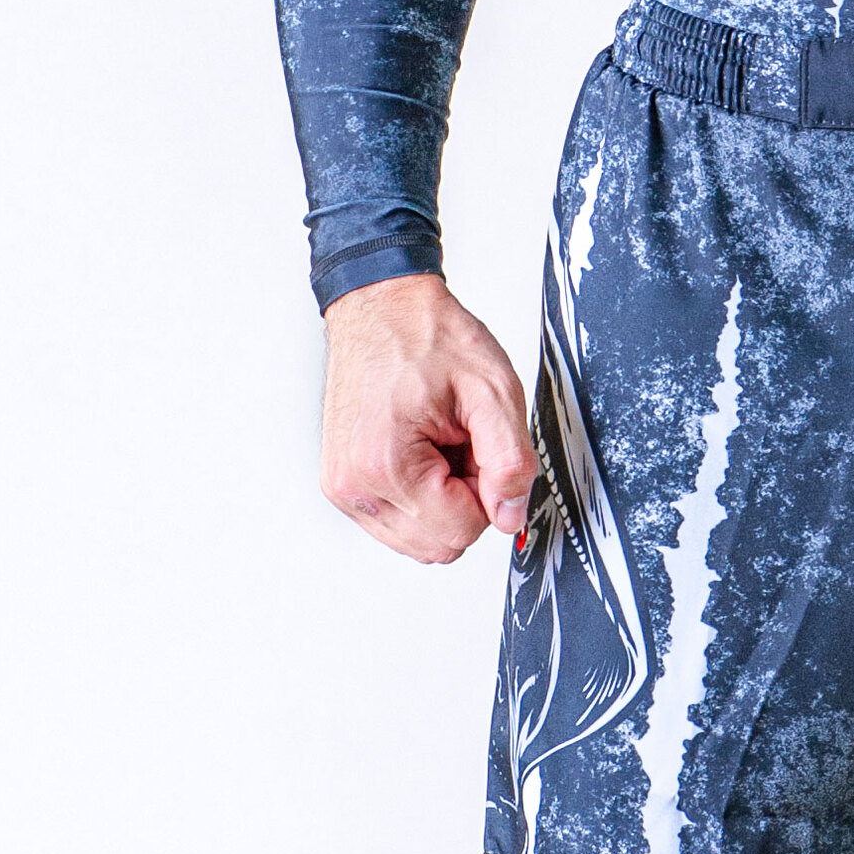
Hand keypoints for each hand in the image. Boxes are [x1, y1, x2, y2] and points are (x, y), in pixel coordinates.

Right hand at [319, 273, 537, 565]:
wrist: (381, 308)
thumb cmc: (427, 337)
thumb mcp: (492, 390)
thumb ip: (510, 461)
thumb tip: (510, 515)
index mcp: (386, 466)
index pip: (462, 531)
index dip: (487, 494)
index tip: (477, 447)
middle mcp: (354, 486)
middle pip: (439, 546)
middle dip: (465, 501)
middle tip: (461, 445)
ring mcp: (343, 489)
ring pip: (419, 541)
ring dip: (443, 502)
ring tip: (439, 444)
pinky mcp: (342, 486)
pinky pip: (398, 523)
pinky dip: (421, 497)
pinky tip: (421, 451)